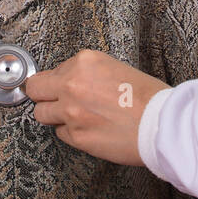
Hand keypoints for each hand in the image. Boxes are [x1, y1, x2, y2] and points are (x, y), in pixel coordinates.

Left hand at [26, 49, 170, 165]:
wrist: (162, 123)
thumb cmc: (148, 97)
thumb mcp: (115, 68)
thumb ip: (87, 73)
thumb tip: (69, 81)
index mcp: (85, 62)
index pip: (52, 70)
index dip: (58, 81)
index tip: (61, 87)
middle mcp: (73, 84)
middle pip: (35, 89)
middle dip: (44, 95)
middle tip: (54, 101)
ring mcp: (71, 112)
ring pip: (42, 114)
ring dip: (55, 115)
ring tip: (76, 117)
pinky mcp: (76, 136)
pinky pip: (60, 133)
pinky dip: (72, 132)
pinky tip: (90, 129)